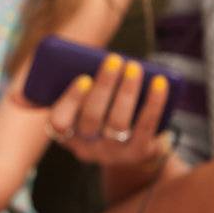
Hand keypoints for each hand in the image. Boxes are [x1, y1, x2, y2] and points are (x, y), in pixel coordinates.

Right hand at [43, 53, 172, 168]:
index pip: (59, 122)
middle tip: (114, 59)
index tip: (84, 79)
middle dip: (104, 87)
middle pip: (91, 118)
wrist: (133, 147)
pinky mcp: (138, 153)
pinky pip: (145, 126)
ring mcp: (112, 153)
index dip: (71, 101)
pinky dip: (153, 102)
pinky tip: (159, 82)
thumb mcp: (81, 110)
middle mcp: (86, 148)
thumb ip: (72, 93)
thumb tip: (54, 82)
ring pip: (117, 123)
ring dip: (127, 92)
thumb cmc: (102, 117)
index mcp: (66, 135)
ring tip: (134, 67)